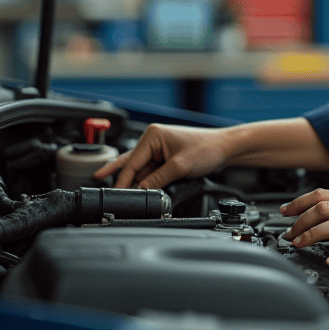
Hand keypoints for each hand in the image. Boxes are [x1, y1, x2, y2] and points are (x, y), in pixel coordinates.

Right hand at [93, 123, 229, 188]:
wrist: (225, 149)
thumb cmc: (206, 149)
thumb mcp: (179, 167)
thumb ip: (157, 180)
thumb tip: (141, 191)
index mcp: (152, 135)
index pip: (131, 162)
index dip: (122, 180)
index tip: (115, 194)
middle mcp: (152, 140)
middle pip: (132, 165)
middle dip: (121, 180)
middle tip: (103, 192)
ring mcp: (158, 149)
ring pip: (139, 169)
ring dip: (133, 182)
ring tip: (114, 193)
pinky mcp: (165, 158)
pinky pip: (149, 171)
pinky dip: (144, 181)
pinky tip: (135, 189)